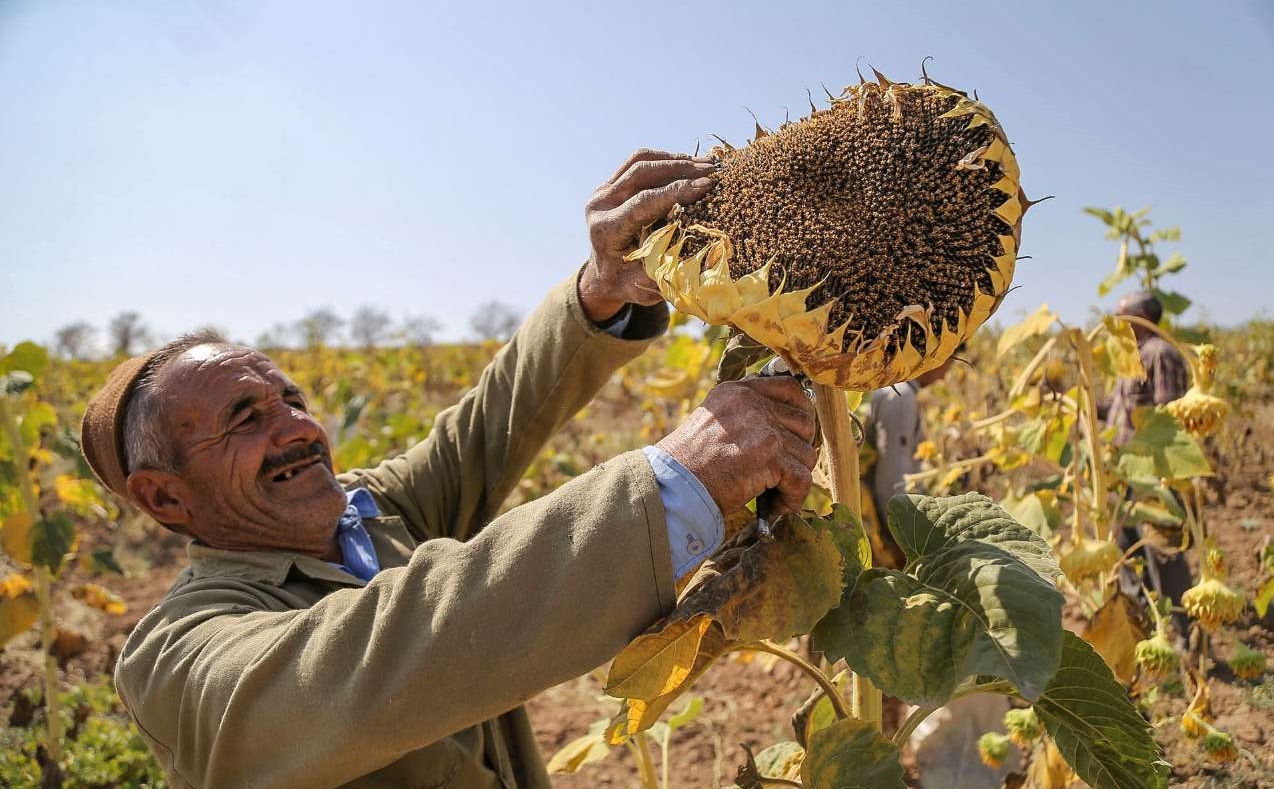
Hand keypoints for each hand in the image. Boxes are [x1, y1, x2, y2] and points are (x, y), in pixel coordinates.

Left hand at [580, 149, 716, 321]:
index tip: (706, 185)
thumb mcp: (645, 287)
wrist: (604, 277)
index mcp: (607, 230)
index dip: (676, 192)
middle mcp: (600, 205)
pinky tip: (690, 164)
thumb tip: (706, 253)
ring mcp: (603, 191)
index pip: (643, 202)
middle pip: (641, 173)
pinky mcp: (611, 184)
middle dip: (681, 169)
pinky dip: (665, 160)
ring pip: (640, 162)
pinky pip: (638, 162)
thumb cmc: (627, 284)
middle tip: (713, 170)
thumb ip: (669, 269)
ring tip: (707, 164)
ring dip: (676, 160)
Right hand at [657, 377, 817, 515]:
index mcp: (737, 392)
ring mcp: (763, 428)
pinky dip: (793, 498)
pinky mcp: (770, 457)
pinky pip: (801, 479)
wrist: (673, 486)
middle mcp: (752, 404)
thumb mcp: (713, 422)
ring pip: (805, 454)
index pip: (789, 388)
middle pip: (804, 423)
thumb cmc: (689, 463)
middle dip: (799, 450)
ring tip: (775, 493)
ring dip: (794, 479)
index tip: (799, 434)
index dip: (802, 413)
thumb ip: (744, 415)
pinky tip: (777, 505)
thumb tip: (783, 426)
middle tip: (786, 471)